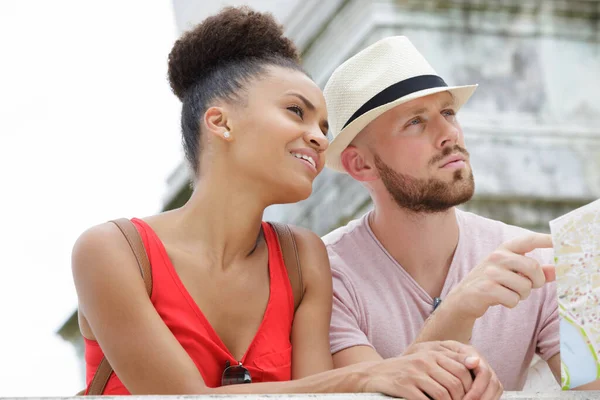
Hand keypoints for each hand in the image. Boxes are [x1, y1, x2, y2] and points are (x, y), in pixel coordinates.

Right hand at [360, 340, 501, 399]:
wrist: (374, 374)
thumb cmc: (404, 371)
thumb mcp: (425, 362)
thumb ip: (447, 362)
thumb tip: (475, 363)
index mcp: (432, 354)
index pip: (463, 369)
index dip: (471, 387)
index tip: (470, 397)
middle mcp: (424, 361)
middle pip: (456, 384)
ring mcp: (414, 374)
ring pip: (444, 395)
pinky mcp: (404, 386)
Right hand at [443, 233, 555, 319]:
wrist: (464, 297)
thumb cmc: (493, 282)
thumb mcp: (512, 271)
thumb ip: (536, 270)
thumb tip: (559, 270)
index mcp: (505, 249)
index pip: (529, 240)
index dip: (546, 239)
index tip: (561, 241)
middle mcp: (497, 257)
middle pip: (533, 267)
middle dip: (537, 281)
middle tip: (530, 286)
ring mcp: (490, 272)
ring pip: (525, 287)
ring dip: (522, 295)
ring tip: (509, 292)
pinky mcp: (486, 289)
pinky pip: (513, 299)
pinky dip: (511, 303)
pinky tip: (500, 299)